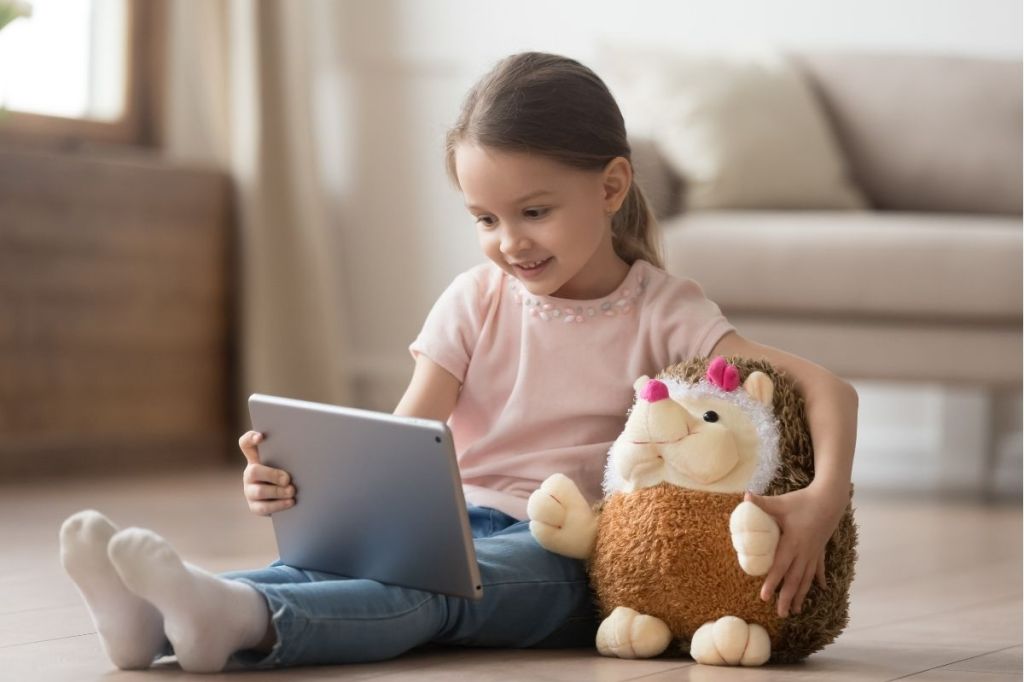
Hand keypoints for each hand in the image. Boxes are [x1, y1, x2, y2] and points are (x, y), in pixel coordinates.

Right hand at [239, 431, 295, 515]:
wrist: (288, 499)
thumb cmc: (290, 474)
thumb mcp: (288, 462)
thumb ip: (289, 455)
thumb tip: (306, 449)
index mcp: (256, 459)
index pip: (246, 444)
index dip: (250, 438)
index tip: (262, 437)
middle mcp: (250, 474)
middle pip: (254, 471)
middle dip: (272, 475)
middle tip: (288, 479)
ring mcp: (250, 490)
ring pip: (259, 491)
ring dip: (277, 492)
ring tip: (292, 491)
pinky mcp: (255, 506)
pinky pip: (263, 507)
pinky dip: (279, 505)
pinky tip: (291, 502)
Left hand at [743, 483, 845, 616]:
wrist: (831, 498)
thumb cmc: (803, 500)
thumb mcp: (781, 502)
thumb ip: (763, 503)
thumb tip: (745, 496)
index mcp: (793, 542)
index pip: (780, 566)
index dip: (772, 582)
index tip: (765, 597)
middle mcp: (805, 551)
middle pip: (795, 579)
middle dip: (787, 597)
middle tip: (780, 614)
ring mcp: (814, 552)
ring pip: (807, 578)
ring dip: (801, 594)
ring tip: (796, 611)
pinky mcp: (820, 548)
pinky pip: (819, 568)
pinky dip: (819, 579)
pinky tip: (822, 589)